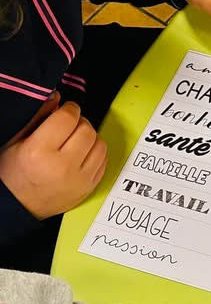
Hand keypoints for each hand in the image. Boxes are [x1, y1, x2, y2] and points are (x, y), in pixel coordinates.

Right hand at [0, 102, 106, 218]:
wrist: (18, 206)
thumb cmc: (13, 173)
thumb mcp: (16, 141)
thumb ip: (37, 117)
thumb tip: (57, 97)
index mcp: (39, 152)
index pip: (67, 118)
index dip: (69, 109)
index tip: (66, 109)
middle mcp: (62, 166)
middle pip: (86, 129)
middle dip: (80, 121)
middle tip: (70, 125)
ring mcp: (78, 179)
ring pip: (100, 143)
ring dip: (90, 136)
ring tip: (75, 139)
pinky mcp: (89, 188)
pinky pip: (104, 160)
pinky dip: (96, 152)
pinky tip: (82, 153)